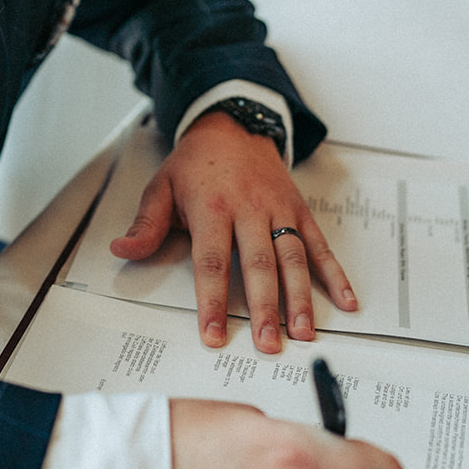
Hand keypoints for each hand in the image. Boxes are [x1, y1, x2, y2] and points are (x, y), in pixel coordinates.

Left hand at [110, 110, 356, 352]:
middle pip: (259, 265)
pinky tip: (345, 300)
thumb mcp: (161, 187)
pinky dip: (335, 274)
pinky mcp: (299, 211)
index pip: (212, 262)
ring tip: (303, 332)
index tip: (214, 334)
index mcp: (212, 208)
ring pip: (293, 258)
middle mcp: (249, 209)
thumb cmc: (196, 163)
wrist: (232, 125)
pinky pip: (319, 245)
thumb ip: (147, 225)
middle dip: (265, 308)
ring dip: (301, 298)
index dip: (213, 301)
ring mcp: (279, 211)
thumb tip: (122, 250)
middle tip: (268, 343)